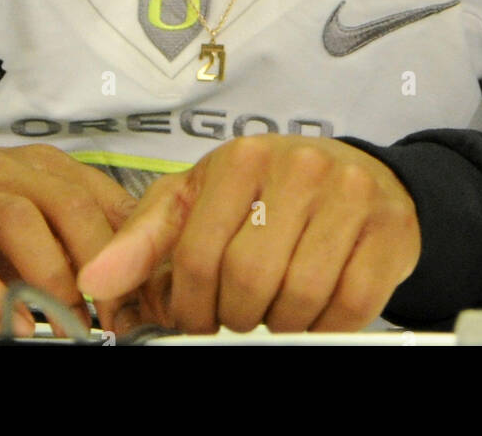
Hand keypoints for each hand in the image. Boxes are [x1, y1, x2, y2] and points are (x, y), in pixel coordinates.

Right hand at [0, 144, 158, 335]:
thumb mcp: (29, 214)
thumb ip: (73, 231)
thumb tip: (134, 270)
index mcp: (38, 166)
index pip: (97, 194)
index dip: (126, 243)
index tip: (139, 292)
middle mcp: (2, 172)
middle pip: (65, 202)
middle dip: (96, 259)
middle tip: (110, 312)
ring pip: (18, 219)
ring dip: (51, 275)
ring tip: (69, 322)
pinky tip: (16, 326)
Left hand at [76, 135, 422, 334]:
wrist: (358, 176)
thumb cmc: (270, 191)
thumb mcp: (201, 198)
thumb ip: (144, 238)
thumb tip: (93, 282)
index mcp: (243, 157)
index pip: (199, 255)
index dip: (190, 306)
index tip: (194, 318)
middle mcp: (300, 167)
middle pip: (249, 281)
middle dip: (236, 315)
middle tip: (239, 313)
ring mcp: (349, 195)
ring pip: (298, 299)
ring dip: (280, 323)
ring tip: (275, 307)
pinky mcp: (387, 230)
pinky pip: (350, 306)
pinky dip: (326, 325)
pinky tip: (314, 309)